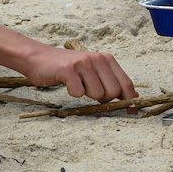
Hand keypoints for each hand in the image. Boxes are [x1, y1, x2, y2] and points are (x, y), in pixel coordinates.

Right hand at [22, 46, 136, 101]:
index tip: (130, 113)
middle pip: (114, 92)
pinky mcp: (68, 70)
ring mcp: (83, 63)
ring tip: (77, 84)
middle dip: (103, 98)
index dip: (129, 101)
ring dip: (86, 95)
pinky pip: (78, 93)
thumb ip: (112, 82)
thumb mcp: (93, 71)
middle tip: (88, 90)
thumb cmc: (68, 69)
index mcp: (106, 59)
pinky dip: (72, 93)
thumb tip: (133, 99)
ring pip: (97, 94)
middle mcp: (97, 58)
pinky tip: (66, 83)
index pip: (126, 84)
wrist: (39, 58)